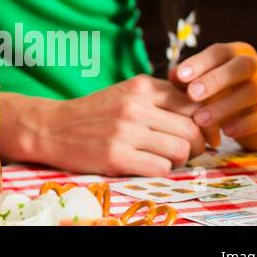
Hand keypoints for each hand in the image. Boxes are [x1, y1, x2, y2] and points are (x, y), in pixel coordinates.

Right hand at [24, 74, 213, 176]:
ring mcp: (125, 132)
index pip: (194, 103)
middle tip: (186, 151)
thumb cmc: (94, 113)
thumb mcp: (125, 93)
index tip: (203, 134)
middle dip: (197, 145)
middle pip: (192, 129)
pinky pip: (161, 168)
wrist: (51, 128)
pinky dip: (160, 170)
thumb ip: (159, 98)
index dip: (205, 122)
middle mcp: (135, 106)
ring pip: (181, 150)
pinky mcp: (116, 157)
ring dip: (179, 160)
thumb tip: (203, 114)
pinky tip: (147, 165)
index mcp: (140, 86)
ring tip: (164, 158)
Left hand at [171, 42, 256, 150]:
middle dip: (216, 79)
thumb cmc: (220, 95)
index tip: (180, 77)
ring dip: (225, 105)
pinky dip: (245, 123)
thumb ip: (187, 79)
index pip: (221, 52)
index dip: (200, 62)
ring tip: (201, 119)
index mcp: (239, 54)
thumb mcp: (201, 85)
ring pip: (254, 92)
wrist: (250, 122)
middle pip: (243, 66)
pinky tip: (226, 131)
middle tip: (193, 94)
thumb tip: (173, 75)